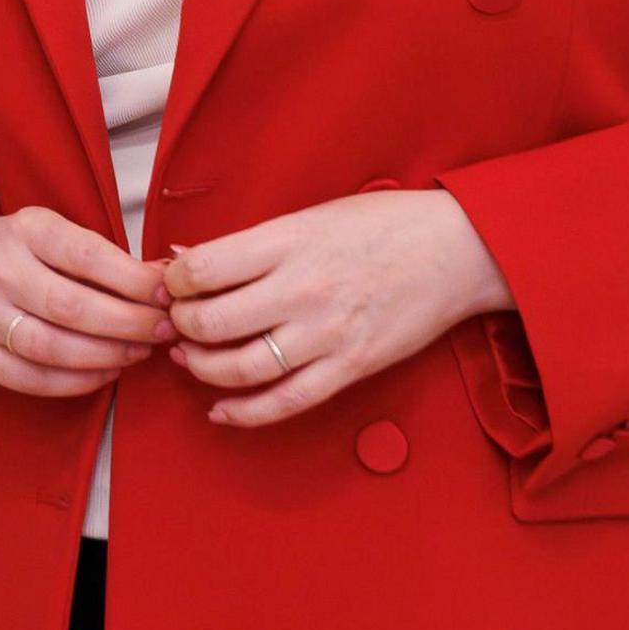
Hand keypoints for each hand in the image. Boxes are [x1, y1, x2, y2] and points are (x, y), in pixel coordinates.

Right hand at [0, 196, 174, 397]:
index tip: (165, 294)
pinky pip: (34, 380)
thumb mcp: (50, 231)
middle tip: (162, 330)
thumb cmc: (14, 250)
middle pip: (73, 308)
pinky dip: (79, 382)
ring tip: (138, 352)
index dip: (133, 280)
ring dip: (108, 356)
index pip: (87, 256)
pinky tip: (106, 371)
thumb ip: (101, 256)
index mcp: (24, 231)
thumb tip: (163, 281)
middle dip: (129, 324)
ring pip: (54, 349)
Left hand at [163, 189, 512, 426]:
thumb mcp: (312, 215)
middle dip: (180, 327)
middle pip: (213, 323)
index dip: (173, 282)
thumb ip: (250, 242)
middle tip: (175, 323)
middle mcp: (303, 289)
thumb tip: (183, 258)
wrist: (457, 250)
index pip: (204, 269)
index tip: (170, 285)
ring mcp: (327, 333)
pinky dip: (244, 414)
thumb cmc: (384, 224)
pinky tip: (220, 411)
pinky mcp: (350, 367)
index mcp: (289, 241)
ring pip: (241, 368)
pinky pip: (285, 402)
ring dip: (202, 369)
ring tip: (190, 358)